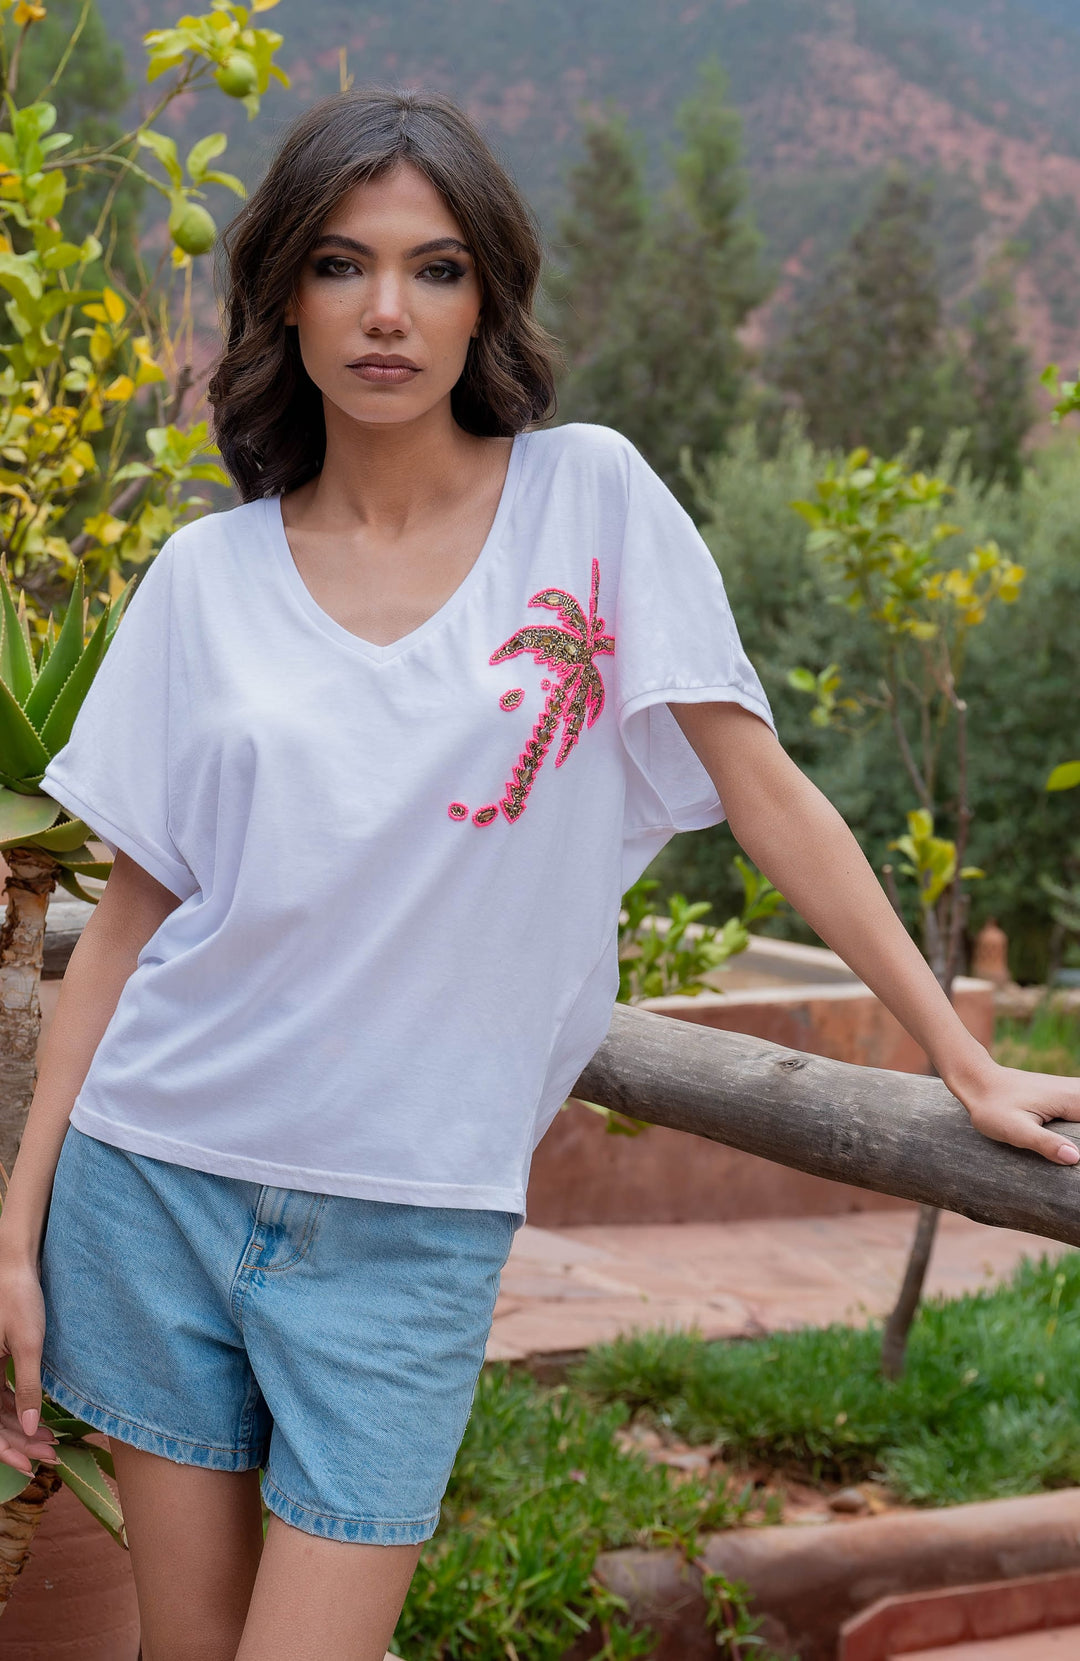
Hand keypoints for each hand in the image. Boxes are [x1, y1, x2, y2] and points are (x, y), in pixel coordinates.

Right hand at [0, 1256, 57, 1477]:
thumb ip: (26, 1386)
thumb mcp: (28, 1343)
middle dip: (20, 1442)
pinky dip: (17, 1409)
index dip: (7, 1450)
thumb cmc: (19, 1298)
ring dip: (20, 1428)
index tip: (30, 1465)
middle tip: (51, 1455)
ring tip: (50, 1441)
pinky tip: (38, 1420)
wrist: (13, 1265)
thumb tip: (28, 1428)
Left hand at [956, 1060, 1079, 1165]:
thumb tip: (1075, 1158)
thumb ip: (1045, 1143)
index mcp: (1071, 1100)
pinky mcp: (1065, 1095)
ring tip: (1073, 1153)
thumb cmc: (993, 1106)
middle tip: (1074, 1155)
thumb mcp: (1015, 1130)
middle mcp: (1076, 1091)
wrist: (978, 1081)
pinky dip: (1079, 1124)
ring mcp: (1071, 1091)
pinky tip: (1072, 1140)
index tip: (1077, 1155)